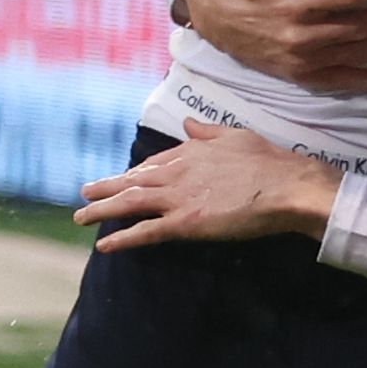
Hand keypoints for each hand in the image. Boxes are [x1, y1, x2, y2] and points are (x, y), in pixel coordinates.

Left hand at [74, 119, 339, 248]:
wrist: (286, 186)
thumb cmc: (269, 162)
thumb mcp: (235, 135)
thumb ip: (207, 132)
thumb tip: (188, 123)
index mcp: (189, 152)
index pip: (153, 163)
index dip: (135, 172)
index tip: (123, 178)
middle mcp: (177, 173)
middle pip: (133, 181)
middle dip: (106, 187)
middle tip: (84, 193)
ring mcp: (178, 198)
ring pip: (130, 203)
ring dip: (102, 209)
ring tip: (81, 216)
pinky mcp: (185, 223)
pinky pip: (146, 232)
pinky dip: (122, 237)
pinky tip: (104, 244)